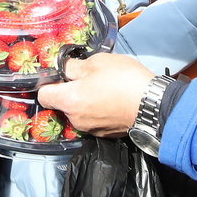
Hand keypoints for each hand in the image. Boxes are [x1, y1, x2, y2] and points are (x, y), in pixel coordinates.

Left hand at [37, 52, 152, 136]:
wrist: (152, 104)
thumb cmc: (123, 80)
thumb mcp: (97, 62)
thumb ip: (74, 66)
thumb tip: (65, 68)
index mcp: (69, 101)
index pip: (44, 96)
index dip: (48, 84)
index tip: (58, 76)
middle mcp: (76, 119)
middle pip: (63, 104)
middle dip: (71, 91)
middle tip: (88, 78)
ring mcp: (91, 129)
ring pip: (79, 112)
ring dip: (86, 101)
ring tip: (104, 87)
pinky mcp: (105, 133)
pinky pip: (94, 120)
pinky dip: (99, 110)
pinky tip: (113, 99)